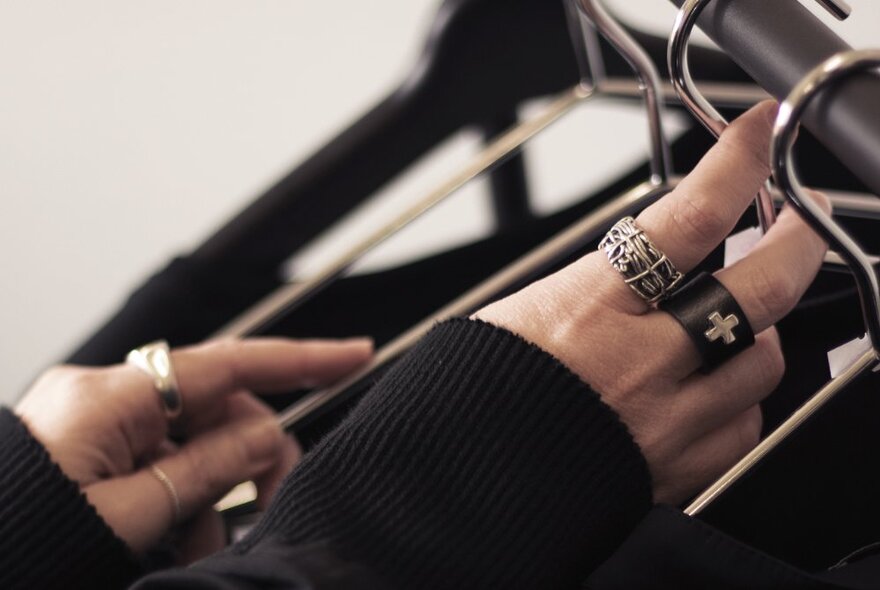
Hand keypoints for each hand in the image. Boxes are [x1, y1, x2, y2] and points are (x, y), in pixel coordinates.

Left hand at [16, 337, 371, 560]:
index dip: (299, 360)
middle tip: (278, 499)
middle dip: (251, 455)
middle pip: (213, 406)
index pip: (226, 364)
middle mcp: (101, 394)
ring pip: (188, 438)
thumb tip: (265, 435)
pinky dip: (179, 494)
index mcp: (108, 400)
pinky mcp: (86, 440)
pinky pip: (156, 455)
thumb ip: (206, 468)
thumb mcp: (129, 516)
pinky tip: (180, 538)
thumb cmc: (21, 542)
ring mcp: (92, 416)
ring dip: (212, 490)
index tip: (352, 354)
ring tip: (209, 544)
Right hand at [475, 101, 829, 503]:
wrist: (458, 484)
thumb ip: (595, 281)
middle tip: (800, 216)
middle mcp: (638, 362)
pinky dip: (739, 400)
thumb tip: (645, 251)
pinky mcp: (675, 473)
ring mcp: (665, 421)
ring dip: (762, 329)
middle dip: (799, 239)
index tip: (759, 132)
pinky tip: (713, 389)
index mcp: (590, 308)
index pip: (689, 219)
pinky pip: (743, 428)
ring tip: (737, 317)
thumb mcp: (522, 309)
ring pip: (765, 362)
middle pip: (761, 290)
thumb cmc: (478, 393)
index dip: (738, 164)